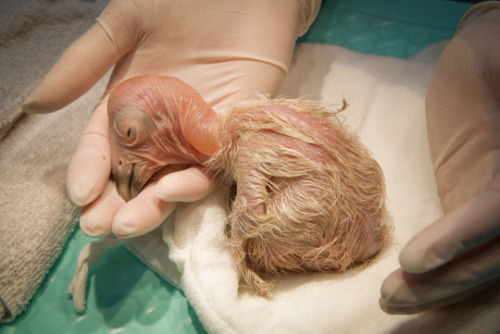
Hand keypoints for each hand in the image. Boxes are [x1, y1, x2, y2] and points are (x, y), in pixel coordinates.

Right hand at [22, 0, 309, 237]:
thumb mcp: (125, 24)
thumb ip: (85, 63)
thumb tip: (35, 106)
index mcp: (132, 100)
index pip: (105, 144)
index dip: (91, 169)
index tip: (79, 194)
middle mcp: (164, 123)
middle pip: (138, 171)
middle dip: (118, 199)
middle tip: (100, 225)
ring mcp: (199, 129)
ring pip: (175, 176)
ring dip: (153, 202)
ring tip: (131, 223)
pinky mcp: (234, 129)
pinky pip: (215, 163)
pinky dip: (196, 179)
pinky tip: (175, 190)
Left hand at [380, 3, 499, 313]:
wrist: (482, 57)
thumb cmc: (494, 49)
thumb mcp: (497, 64)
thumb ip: (497, 85)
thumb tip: (491, 151)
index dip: (467, 239)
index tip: (418, 259)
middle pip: (494, 252)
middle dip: (446, 279)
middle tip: (393, 296)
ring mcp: (495, 202)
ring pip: (479, 258)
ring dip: (438, 286)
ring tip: (391, 300)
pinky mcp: (472, 201)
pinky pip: (460, 245)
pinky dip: (438, 269)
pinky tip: (408, 285)